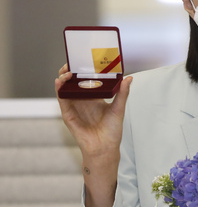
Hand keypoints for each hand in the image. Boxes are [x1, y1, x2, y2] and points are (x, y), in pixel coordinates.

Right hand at [55, 64, 132, 206]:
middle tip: (73, 61)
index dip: (84, 69)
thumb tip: (128, 78)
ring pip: (65, 88)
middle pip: (73, 81)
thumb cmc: (112, 130)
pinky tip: (60, 83)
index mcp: (94, 97)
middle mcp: (83, 100)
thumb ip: (122, 93)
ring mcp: (74, 106)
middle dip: (71, 70)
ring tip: (67, 70)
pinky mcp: (68, 114)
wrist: (105, 147)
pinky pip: (62, 100)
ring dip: (63, 78)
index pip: (86, 79)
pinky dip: (60, 90)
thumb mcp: (119, 108)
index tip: (86, 58)